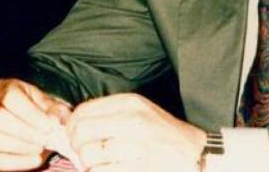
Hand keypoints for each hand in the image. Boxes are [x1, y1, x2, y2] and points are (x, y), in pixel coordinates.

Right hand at [0, 78, 72, 170]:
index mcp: (4, 88)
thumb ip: (55, 109)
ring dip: (19, 146)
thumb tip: (57, 118)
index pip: (10, 97)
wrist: (34, 124)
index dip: (30, 113)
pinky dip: (17, 162)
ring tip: (40, 148)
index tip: (48, 126)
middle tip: (45, 139)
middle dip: (25, 132)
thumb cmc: (38, 110)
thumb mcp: (48, 103)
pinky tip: (35, 159)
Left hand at [67, 93, 205, 171]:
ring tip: (97, 165)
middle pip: (81, 133)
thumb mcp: (140, 112)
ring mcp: (136, 147)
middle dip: (76, 147)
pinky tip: (109, 170)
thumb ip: (109, 113)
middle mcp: (133, 122)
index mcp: (131, 103)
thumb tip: (72, 124)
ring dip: (87, 164)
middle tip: (84, 154)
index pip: (83, 111)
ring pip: (88, 155)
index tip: (75, 137)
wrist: (197, 156)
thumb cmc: (163, 135)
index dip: (71, 126)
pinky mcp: (139, 169)